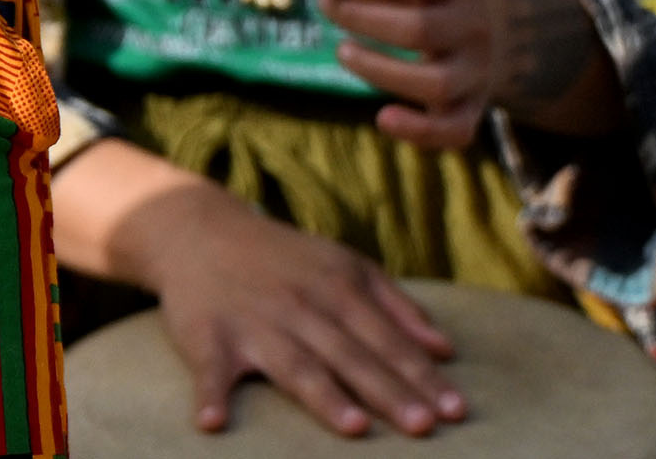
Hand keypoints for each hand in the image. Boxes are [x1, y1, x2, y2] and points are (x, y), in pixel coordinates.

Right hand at [103, 162, 464, 437]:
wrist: (200, 230)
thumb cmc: (284, 258)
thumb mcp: (345, 265)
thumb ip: (396, 305)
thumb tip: (446, 349)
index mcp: (337, 288)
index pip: (388, 339)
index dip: (422, 375)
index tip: (455, 410)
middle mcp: (300, 306)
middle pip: (350, 355)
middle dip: (388, 391)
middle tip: (424, 426)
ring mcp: (253, 323)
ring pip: (295, 364)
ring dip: (324, 395)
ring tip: (354, 427)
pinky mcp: (207, 337)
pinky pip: (209, 370)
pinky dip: (209, 396)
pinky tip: (213, 423)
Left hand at [296, 0, 622, 142]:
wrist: (511, 29)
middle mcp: (476, 23)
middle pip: (418, 29)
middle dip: (360, 18)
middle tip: (327, 6)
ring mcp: (478, 71)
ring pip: (434, 84)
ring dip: (378, 70)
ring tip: (343, 51)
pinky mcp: (474, 109)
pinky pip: (454, 130)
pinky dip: (418, 132)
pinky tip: (382, 118)